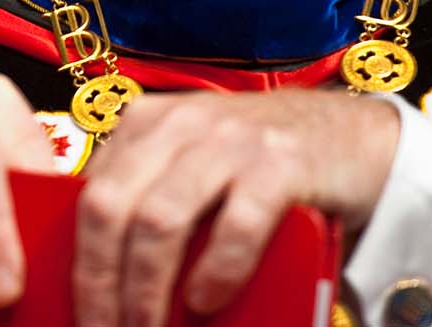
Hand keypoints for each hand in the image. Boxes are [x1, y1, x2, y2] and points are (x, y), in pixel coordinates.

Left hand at [72, 87, 399, 326]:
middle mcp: (180, 124)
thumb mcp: (194, 170)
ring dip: (145, 288)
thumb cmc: (263, 166)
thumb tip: (103, 280)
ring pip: (158, 219)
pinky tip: (205, 300)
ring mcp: (230, 140)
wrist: (354, 138)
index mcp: (146, 125)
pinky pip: (235, 224)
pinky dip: (215, 271)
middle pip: (108, 208)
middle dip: (98, 282)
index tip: (77, 314)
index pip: (87, 196)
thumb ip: (150, 201)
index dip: (76, 264)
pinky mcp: (280, 162)